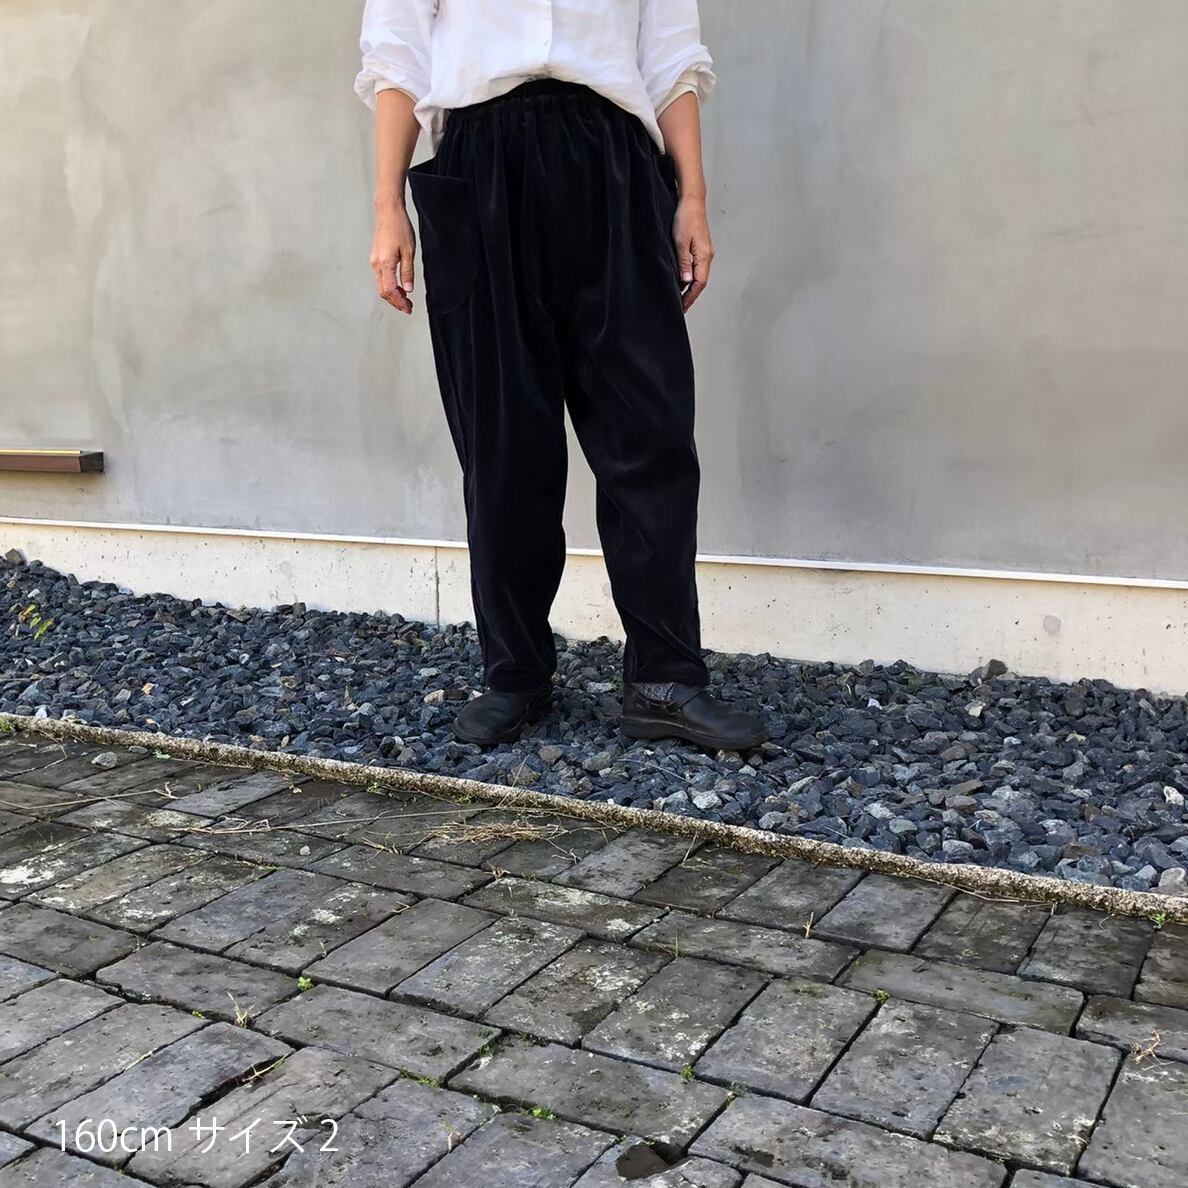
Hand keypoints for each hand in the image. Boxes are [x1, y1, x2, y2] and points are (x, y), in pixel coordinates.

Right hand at [371, 202, 415, 314]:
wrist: (388, 212)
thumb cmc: (399, 228)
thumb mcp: (409, 251)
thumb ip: (408, 272)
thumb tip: (408, 289)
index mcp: (385, 263)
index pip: (390, 291)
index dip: (399, 302)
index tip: (408, 308)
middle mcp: (376, 264)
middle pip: (383, 291)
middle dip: (395, 302)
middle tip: (408, 307)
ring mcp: (374, 261)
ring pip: (381, 285)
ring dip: (393, 295)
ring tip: (405, 299)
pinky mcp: (375, 258)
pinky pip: (381, 277)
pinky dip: (389, 285)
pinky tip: (399, 286)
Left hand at [672, 196, 713, 312]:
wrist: (692, 201)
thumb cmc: (685, 218)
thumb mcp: (680, 242)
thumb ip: (684, 263)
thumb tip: (687, 283)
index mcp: (704, 256)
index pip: (699, 284)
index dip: (690, 297)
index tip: (682, 307)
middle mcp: (708, 256)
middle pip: (701, 282)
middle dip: (691, 296)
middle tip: (681, 308)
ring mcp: (706, 253)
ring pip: (699, 276)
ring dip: (691, 288)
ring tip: (680, 298)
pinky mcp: (702, 249)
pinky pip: (698, 268)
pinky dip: (691, 278)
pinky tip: (683, 281)